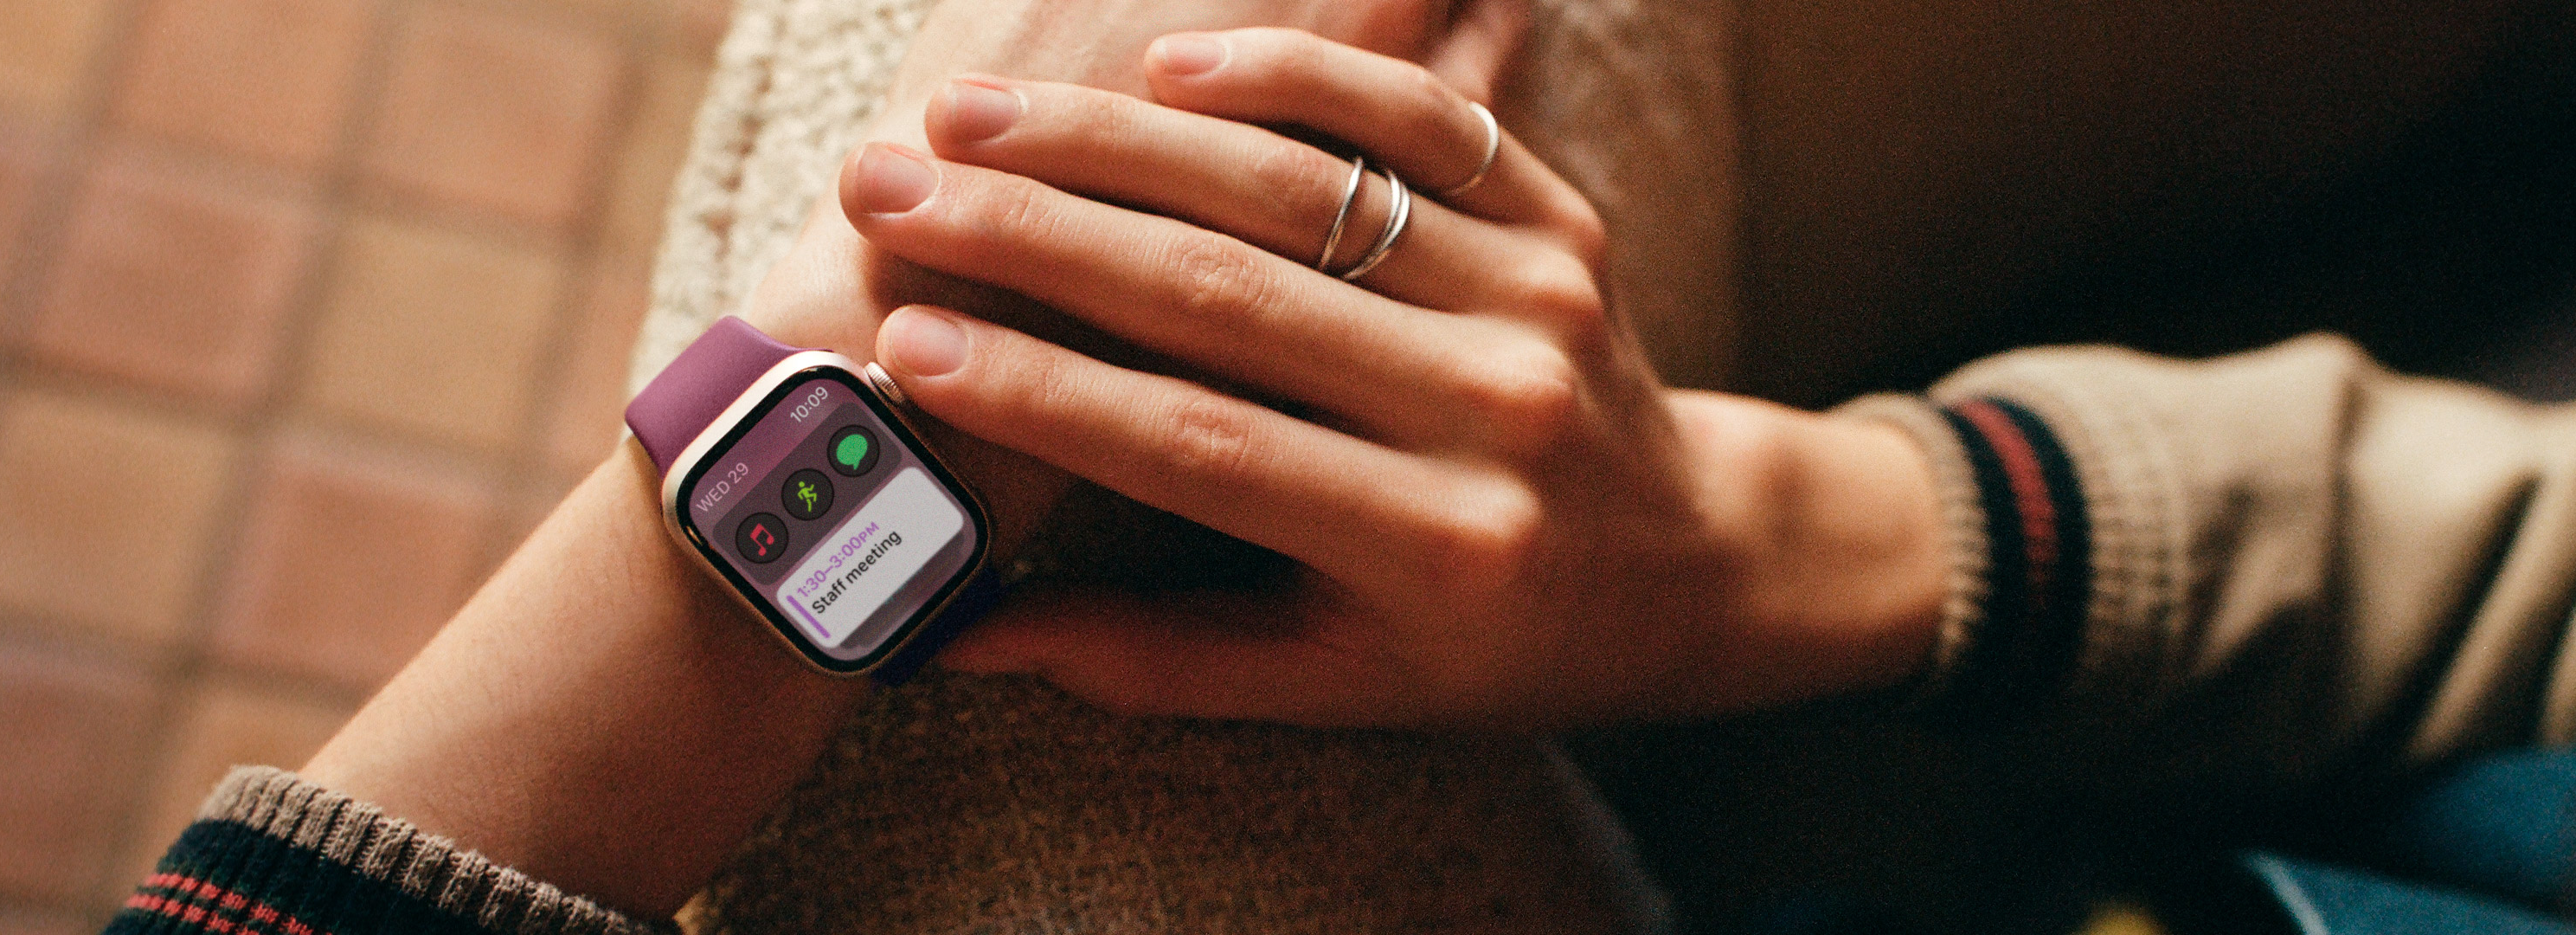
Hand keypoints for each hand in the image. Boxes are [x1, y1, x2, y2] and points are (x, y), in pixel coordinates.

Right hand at [837, 29, 1961, 727]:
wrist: (1691, 566)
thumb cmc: (1483, 640)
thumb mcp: (1334, 680)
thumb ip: (1149, 657)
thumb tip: (945, 639)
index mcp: (1436, 548)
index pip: (1203, 450)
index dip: (1045, 399)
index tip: (906, 348)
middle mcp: (1499, 415)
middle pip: (1232, 296)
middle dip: (1035, 238)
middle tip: (885, 191)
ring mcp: (1542, 300)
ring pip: (1304, 187)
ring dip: (1120, 138)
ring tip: (972, 119)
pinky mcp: (1568, 217)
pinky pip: (1419, 120)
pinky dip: (1295, 76)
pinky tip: (1163, 63)